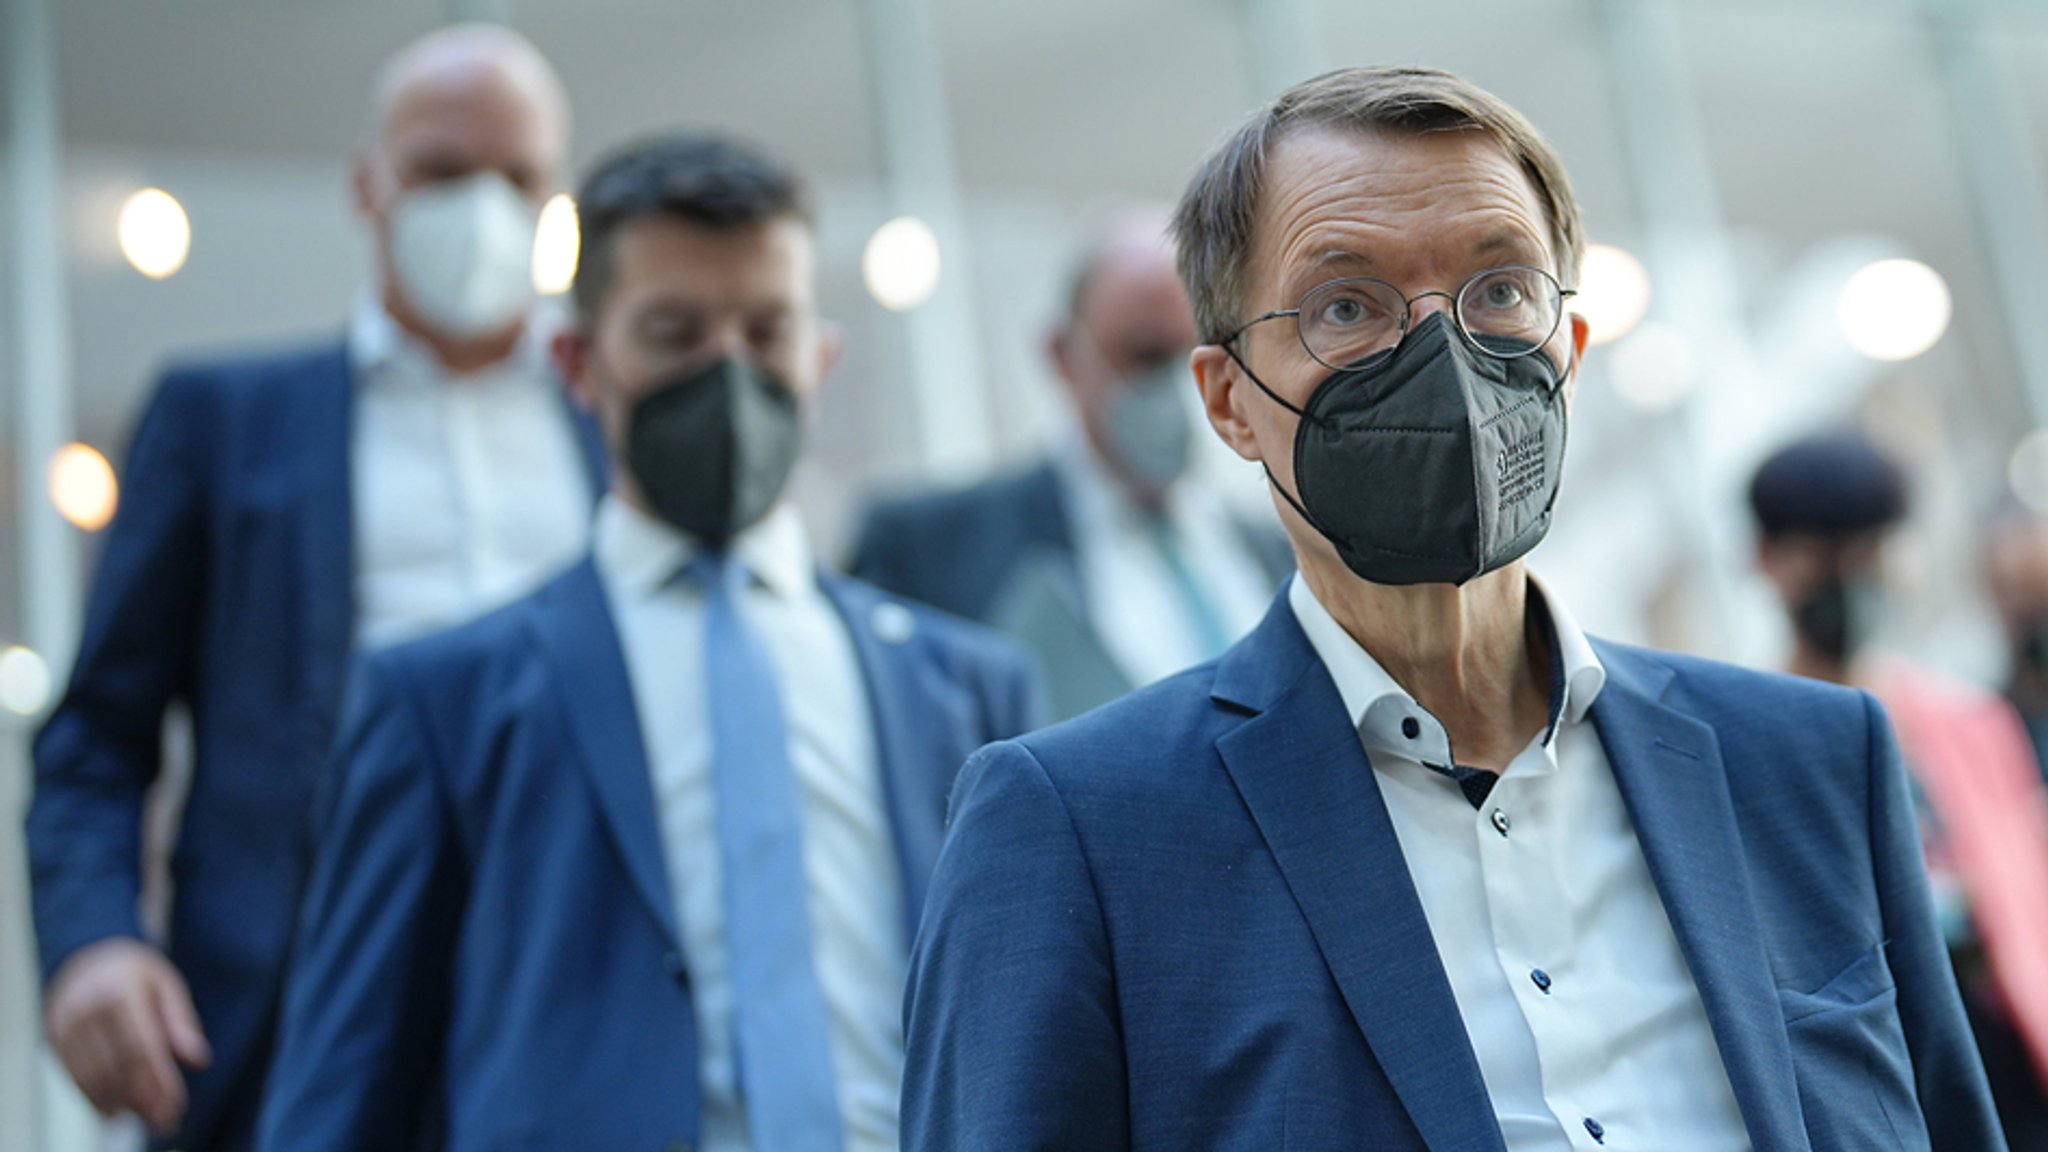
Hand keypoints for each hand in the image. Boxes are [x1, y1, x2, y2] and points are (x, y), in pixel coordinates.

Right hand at [44, 938, 212, 1134]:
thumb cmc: (135, 971)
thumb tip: (199, 1061)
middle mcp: (87, 1010)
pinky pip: (73, 1074)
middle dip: (142, 1099)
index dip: (158, 1082)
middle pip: (116, 1066)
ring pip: (91, 1076)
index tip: (176, 1106)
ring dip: (118, 1104)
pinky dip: (93, 1097)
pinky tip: (114, 1111)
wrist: (85, 952)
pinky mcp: (53, 1036)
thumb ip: (180, 1022)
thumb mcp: (166, 983)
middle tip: (164, 1122)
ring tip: (144, 1119)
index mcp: (120, 993)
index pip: (141, 1048)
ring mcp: (65, 1024)